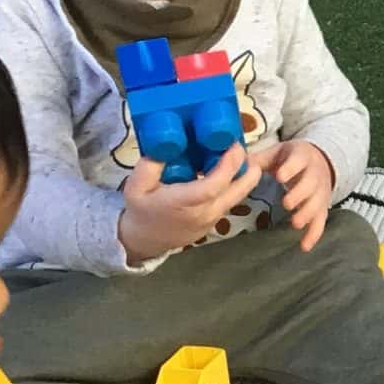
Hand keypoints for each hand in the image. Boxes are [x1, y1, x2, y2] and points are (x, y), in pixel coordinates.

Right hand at [117, 145, 258, 263]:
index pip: (213, 186)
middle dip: (248, 168)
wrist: (144, 240)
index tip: (233, 145)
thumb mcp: (135, 186)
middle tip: (246, 146)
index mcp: (183, 204)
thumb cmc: (141, 210)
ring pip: (238, 196)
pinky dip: (236, 183)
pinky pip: (231, 200)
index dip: (228, 165)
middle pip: (237, 192)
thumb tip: (168, 142)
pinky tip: (231, 167)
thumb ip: (150, 165)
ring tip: (241, 153)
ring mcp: (212, 219)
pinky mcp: (215, 220)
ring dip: (245, 175)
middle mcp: (203, 213)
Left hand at [257, 139, 336, 249]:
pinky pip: (320, 221)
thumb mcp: (277, 153)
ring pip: (317, 203)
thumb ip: (259, 160)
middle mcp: (315, 173)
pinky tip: (304, 246)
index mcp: (302, 156)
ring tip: (295, 223)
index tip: (280, 177)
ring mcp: (321, 191)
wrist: (320, 161)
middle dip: (300, 194)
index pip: (298, 160)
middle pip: (311, 183)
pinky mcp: (322, 207)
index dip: (291, 168)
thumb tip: (238, 164)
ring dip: (307, 214)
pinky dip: (314, 234)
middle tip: (286, 204)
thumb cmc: (292, 159)